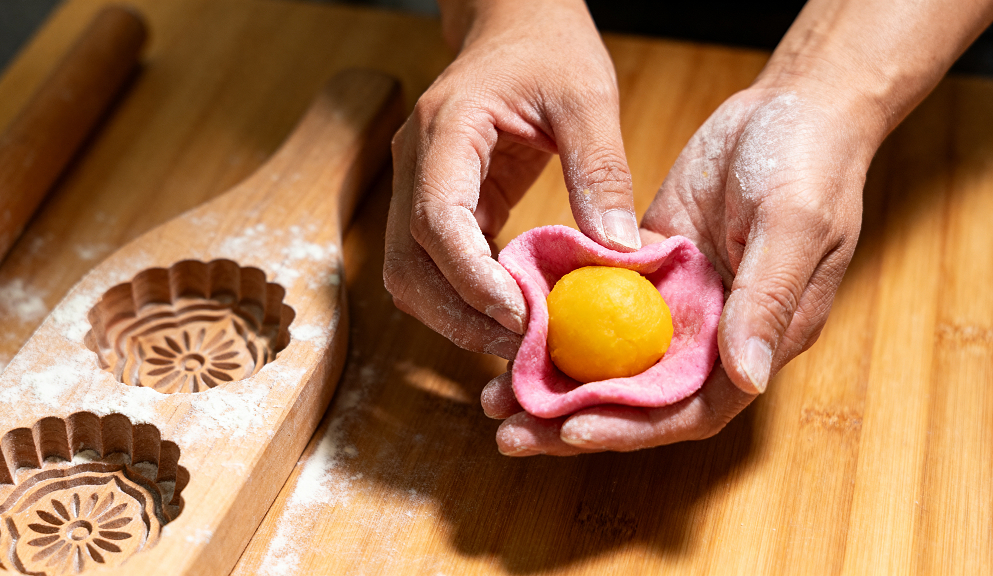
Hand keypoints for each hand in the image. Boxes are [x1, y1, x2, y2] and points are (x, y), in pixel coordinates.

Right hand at [383, 0, 642, 359]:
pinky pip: (436, 267)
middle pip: (407, 266)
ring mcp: (418, 186)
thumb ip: (600, 171)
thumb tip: (616, 251)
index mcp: (444, 130)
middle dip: (458, 317)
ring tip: (519, 339)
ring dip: (457, 318)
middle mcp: (415, 164)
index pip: (435, 221)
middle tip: (523, 347)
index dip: (471, 280)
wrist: (514, 24)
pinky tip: (514, 312)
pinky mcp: (439, 205)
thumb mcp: (586, 97)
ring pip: (410, 276)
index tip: (520, 318)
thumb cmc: (548, 48)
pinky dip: (467, 299)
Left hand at [485, 84, 879, 455]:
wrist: (790, 107)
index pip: (689, 408)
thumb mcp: (794, 226)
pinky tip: (511, 329)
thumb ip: (768, 300)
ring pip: (607, 358)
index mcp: (755, 341)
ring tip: (493, 395)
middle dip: (573, 421)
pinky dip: (557, 321)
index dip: (632, 427)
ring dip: (555, 379)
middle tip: (510, 433)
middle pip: (636, 398)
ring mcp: (672, 304)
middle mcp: (708, 335)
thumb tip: (746, 379)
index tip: (573, 431)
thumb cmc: (810, 164)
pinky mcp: (643, 270)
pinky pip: (594, 303)